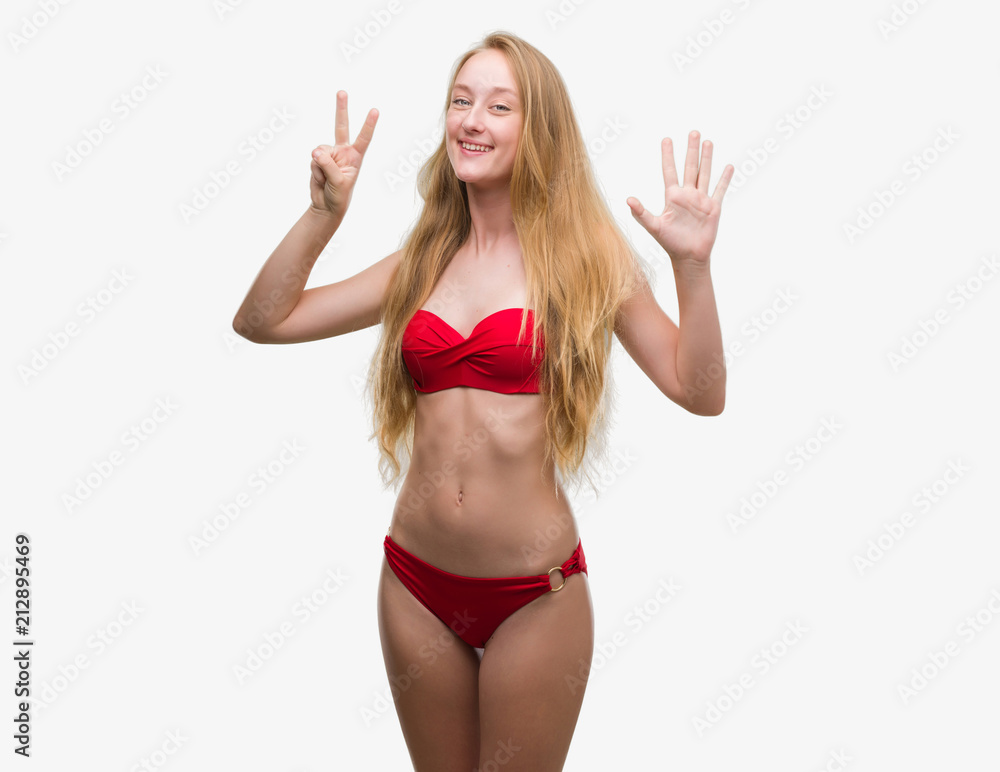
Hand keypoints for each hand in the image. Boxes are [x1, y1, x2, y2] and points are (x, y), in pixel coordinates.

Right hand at [309, 90, 378, 220]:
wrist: (326, 206)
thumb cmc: (339, 196)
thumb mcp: (338, 182)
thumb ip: (328, 165)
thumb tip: (315, 150)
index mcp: (355, 157)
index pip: (363, 138)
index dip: (368, 125)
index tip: (375, 110)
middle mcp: (343, 151)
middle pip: (341, 126)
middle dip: (341, 108)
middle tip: (342, 92)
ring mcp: (330, 154)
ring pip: (320, 150)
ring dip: (321, 166)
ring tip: (326, 179)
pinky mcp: (318, 159)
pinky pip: (313, 159)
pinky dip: (315, 170)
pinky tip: (320, 178)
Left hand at [626, 131, 732, 267]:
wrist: (689, 257)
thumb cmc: (670, 243)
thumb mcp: (654, 227)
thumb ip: (641, 213)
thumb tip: (628, 200)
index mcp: (672, 197)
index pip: (669, 170)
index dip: (668, 155)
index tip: (667, 139)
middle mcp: (687, 195)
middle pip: (689, 167)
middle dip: (691, 150)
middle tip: (693, 131)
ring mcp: (701, 200)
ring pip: (704, 174)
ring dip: (707, 158)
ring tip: (708, 142)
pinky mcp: (713, 208)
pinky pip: (720, 190)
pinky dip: (724, 179)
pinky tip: (728, 166)